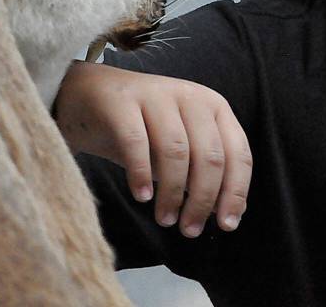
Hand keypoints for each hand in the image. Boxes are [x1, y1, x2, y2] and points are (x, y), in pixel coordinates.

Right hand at [55, 62, 251, 238]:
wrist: (88, 98)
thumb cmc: (143, 130)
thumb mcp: (180, 150)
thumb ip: (205, 174)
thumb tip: (232, 213)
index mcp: (213, 106)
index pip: (237, 152)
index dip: (235, 192)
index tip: (226, 226)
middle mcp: (189, 96)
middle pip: (209, 155)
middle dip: (202, 199)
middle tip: (189, 230)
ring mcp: (155, 94)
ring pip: (175, 151)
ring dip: (172, 193)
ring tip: (165, 219)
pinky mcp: (121, 101)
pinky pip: (136, 142)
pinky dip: (142, 173)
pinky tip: (142, 196)